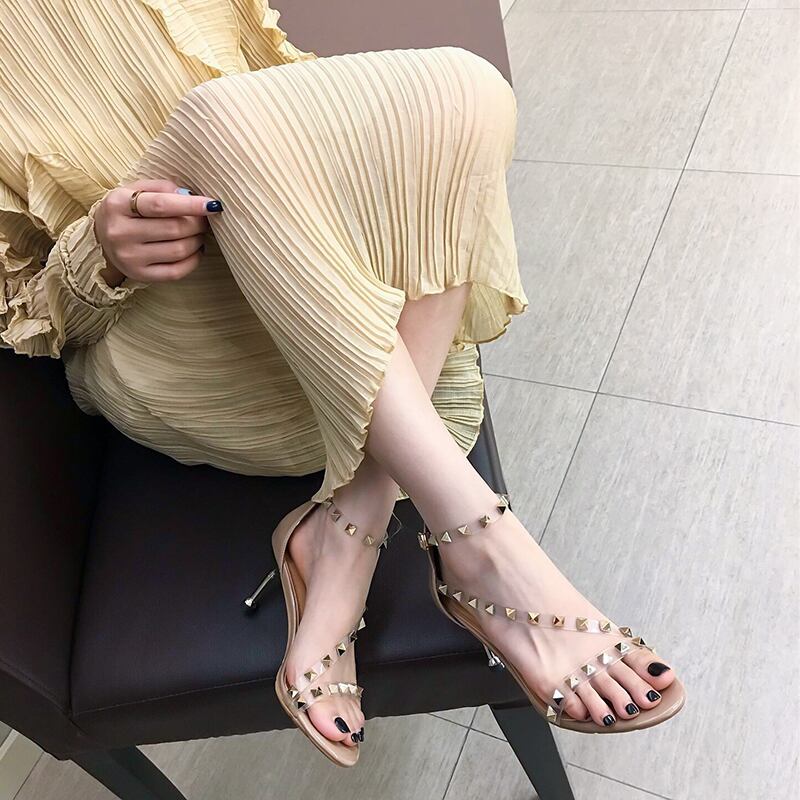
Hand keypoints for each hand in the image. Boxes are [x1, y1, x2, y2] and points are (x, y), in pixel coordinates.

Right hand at [93, 179, 223, 287]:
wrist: (101, 238)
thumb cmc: (127, 210)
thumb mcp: (136, 189)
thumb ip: (163, 188)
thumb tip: (192, 197)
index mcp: (118, 204)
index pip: (160, 205)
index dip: (191, 205)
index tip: (213, 205)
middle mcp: (120, 232)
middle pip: (174, 229)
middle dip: (198, 223)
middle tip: (203, 219)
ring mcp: (129, 257)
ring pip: (179, 250)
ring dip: (197, 240)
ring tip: (197, 233)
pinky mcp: (139, 275)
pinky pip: (177, 271)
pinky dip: (194, 259)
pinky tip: (194, 249)